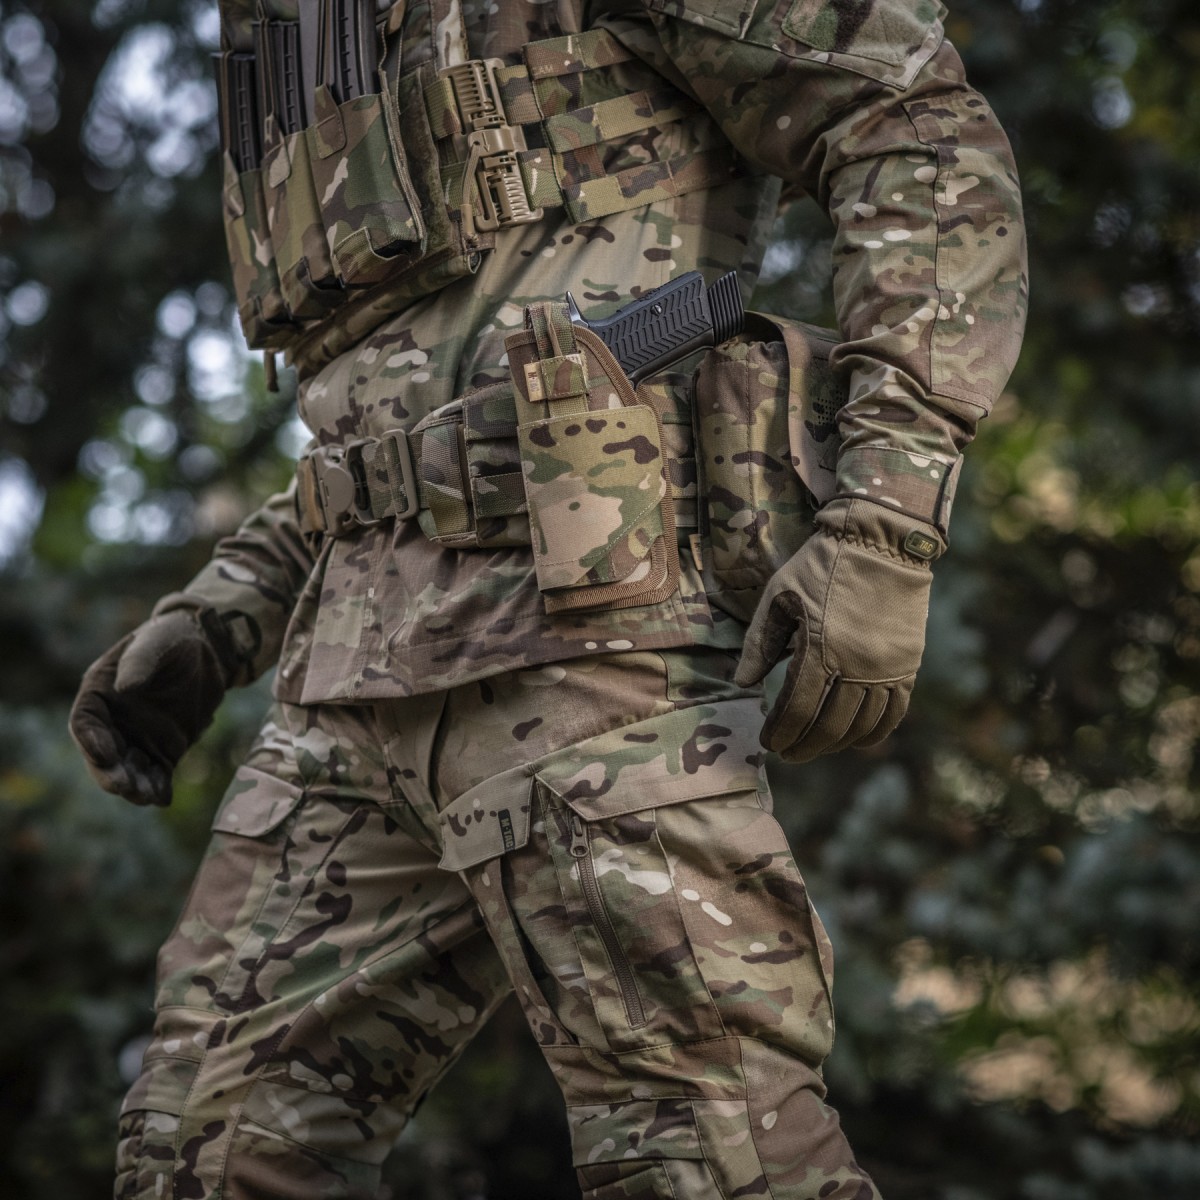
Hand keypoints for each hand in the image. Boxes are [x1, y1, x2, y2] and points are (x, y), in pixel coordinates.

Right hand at [69, 608, 232, 805]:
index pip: (85, 724)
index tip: (105, 753)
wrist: (209, 649)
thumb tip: (126, 687)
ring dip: (134, 786)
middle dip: (111, 773)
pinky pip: (157, 774)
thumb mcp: (157, 640)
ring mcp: (138, 738)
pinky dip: (158, 788)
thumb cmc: (173, 638)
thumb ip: (140, 660)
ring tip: (145, 797)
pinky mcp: (165, 749)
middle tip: (123, 785)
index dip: (91, 741)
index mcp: (100, 694)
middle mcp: (114, 722)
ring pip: (130, 770)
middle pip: (103, 756)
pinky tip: (163, 799)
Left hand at [734, 498, 941, 762]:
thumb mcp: (780, 596)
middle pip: (828, 725)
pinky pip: (894, 712)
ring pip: (861, 725)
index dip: (780, 732)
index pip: (797, 709)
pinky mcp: (907, 664)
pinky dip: (874, 732)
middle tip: (787, 753)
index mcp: (821, 648)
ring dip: (835, 744)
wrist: (882, 541)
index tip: (768, 742)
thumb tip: (742, 683)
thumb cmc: (822, 565)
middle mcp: (856, 665)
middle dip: (803, 745)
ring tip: (815, 747)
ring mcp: (886, 668)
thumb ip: (760, 643)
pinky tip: (856, 739)